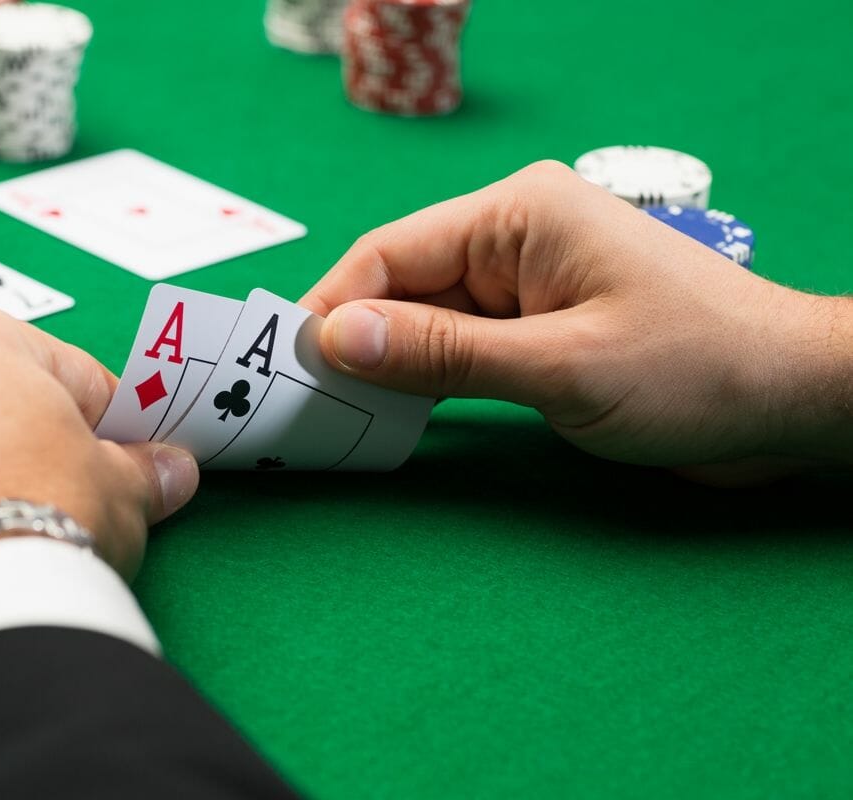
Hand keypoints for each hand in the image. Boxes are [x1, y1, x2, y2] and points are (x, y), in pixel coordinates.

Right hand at [302, 161, 852, 482]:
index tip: (288, 367)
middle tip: (302, 403)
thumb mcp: (559, 367)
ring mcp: (526, 283)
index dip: (332, 308)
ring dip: (387, 365)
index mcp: (519, 214)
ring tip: (335, 415)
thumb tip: (337, 337)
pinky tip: (393, 413)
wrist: (791, 403)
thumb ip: (443, 353)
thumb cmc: (694, 370)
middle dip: (354, 341)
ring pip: (426, 319)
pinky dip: (426, 377)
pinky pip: (459, 345)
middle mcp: (515, 237)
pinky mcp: (538, 325)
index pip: (392, 252)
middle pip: (402, 285)